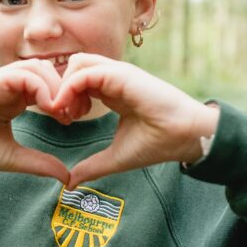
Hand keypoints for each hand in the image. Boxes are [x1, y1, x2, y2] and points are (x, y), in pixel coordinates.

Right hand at [0, 59, 70, 182]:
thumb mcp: (11, 158)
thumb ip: (38, 162)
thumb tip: (67, 176)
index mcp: (15, 99)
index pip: (50, 86)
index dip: (66, 99)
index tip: (73, 120)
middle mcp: (9, 86)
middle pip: (50, 72)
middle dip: (67, 90)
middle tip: (72, 114)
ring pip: (39, 67)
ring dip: (56, 86)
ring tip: (60, 112)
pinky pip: (22, 73)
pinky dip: (40, 86)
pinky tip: (47, 106)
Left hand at [52, 53, 218, 188]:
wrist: (184, 136)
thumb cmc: (157, 143)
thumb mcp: (116, 157)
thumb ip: (92, 166)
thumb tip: (70, 183)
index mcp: (113, 91)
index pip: (79, 81)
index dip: (66, 98)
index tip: (68, 122)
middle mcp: (113, 78)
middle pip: (74, 67)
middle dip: (61, 89)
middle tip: (66, 117)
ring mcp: (117, 74)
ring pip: (77, 63)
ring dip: (64, 86)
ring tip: (70, 113)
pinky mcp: (120, 74)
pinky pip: (84, 72)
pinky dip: (69, 88)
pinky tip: (72, 111)